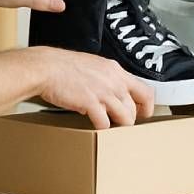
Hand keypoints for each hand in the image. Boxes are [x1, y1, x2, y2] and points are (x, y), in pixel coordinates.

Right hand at [32, 46, 155, 128]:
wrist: (46, 67)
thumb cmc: (64, 66)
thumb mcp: (93, 65)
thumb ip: (107, 77)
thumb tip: (113, 91)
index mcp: (115, 70)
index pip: (145, 90)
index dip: (146, 106)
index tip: (141, 113)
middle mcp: (114, 81)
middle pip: (135, 108)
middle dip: (129, 119)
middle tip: (120, 123)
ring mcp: (103, 92)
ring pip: (125, 118)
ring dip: (118, 125)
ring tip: (109, 126)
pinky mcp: (91, 103)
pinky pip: (105, 123)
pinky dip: (101, 128)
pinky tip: (94, 125)